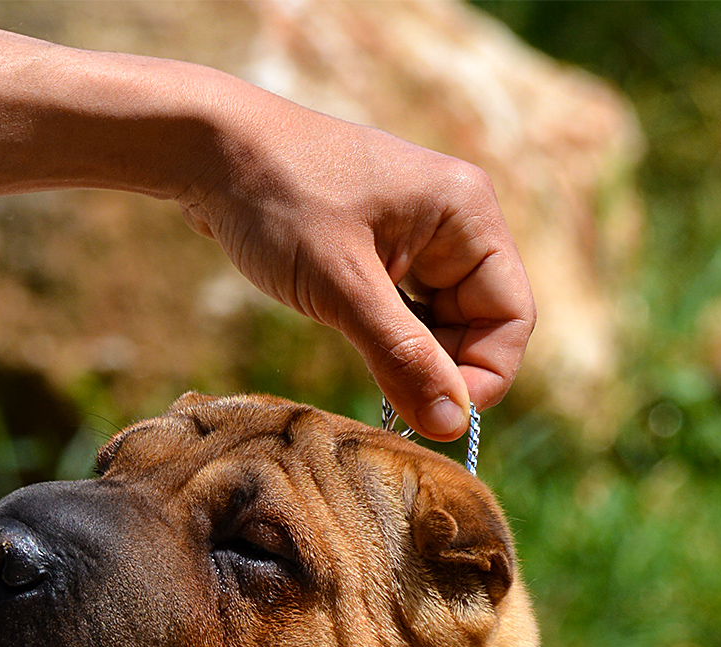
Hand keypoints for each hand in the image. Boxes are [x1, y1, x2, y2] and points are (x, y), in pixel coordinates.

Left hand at [180, 92, 534, 439]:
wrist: (208, 148)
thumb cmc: (278, 199)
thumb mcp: (342, 287)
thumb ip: (402, 358)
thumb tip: (452, 424)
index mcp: (467, 214)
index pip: (512, 317)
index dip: (485, 375)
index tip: (436, 415)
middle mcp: (453, 223)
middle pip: (480, 326)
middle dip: (444, 372)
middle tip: (392, 405)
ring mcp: (416, 237)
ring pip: (440, 326)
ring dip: (412, 361)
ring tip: (368, 373)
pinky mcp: (380, 253)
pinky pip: (405, 314)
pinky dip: (388, 343)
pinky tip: (356, 348)